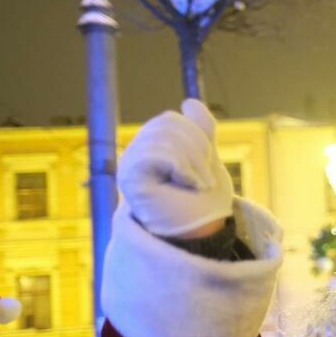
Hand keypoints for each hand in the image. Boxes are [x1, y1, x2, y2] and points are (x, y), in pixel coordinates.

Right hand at [117, 99, 233, 237]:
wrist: (203, 234)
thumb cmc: (203, 202)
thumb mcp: (206, 159)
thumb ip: (200, 131)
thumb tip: (189, 102)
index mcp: (151, 146)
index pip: (171, 119)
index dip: (197, 137)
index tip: (204, 168)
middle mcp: (135, 152)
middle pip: (167, 123)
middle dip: (197, 149)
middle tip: (203, 180)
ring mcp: (129, 165)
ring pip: (164, 137)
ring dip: (193, 163)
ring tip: (197, 185)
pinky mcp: (129, 178)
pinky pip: (158, 153)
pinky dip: (182, 168)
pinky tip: (187, 185)